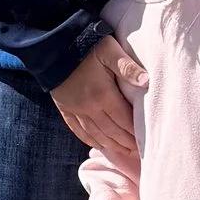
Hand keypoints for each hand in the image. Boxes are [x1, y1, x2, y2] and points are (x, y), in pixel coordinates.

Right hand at [50, 35, 146, 172]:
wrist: (52, 46)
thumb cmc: (85, 45)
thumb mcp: (110, 50)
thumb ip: (127, 66)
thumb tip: (146, 81)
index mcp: (103, 95)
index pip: (124, 120)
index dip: (135, 133)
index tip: (146, 141)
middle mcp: (89, 107)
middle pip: (112, 132)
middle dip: (126, 144)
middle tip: (139, 153)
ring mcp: (76, 110)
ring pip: (96, 135)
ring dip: (111, 146)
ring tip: (124, 153)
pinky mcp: (65, 109)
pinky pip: (78, 130)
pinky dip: (91, 140)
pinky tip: (99, 145)